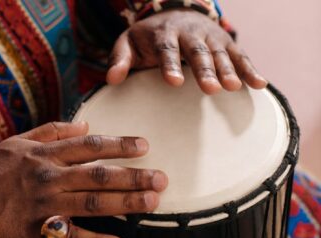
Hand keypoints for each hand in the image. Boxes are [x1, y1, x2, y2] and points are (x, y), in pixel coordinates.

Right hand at [0, 122, 167, 237]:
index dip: (119, 145)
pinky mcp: (40, 232)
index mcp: (48, 155)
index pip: (91, 146)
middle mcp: (51, 178)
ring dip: (124, 203)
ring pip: (92, 203)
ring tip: (152, 202)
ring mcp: (47, 206)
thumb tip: (86, 124)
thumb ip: (54, 131)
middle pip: (98, 175)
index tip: (144, 145)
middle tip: (161, 178)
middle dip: (132, 176)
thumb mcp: (20, 141)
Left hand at [107, 9, 266, 93]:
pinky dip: (249, 69)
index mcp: (164, 34)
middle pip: (198, 51)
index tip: (174, 82)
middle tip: (211, 89)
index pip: (167, 50)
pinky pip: (240, 55)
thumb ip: (119, 60)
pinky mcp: (225, 42)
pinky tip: (260, 84)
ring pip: (221, 53)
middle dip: (205, 69)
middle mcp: (189, 33)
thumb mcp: (128, 44)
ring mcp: (210, 37)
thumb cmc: (148, 38)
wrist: (173, 14)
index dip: (171, 65)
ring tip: (234, 88)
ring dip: (229, 70)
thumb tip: (111, 81)